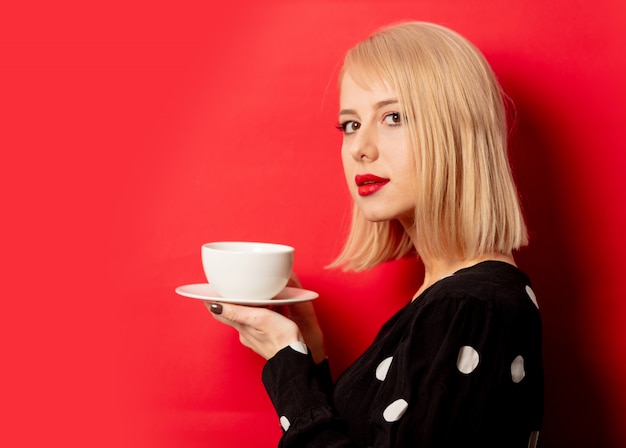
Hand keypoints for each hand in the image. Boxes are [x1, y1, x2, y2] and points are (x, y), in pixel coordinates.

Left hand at [207, 272, 325, 362]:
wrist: (294, 358)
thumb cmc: (280, 337)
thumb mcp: (258, 319)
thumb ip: (237, 312)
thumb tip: (214, 306)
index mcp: (241, 326)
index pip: (220, 313)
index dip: (213, 302)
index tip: (208, 293)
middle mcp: (244, 333)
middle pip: (231, 316)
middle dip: (228, 304)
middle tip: (227, 292)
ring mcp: (254, 338)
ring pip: (244, 320)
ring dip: (243, 310)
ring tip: (247, 299)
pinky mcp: (264, 340)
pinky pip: (255, 325)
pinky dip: (255, 316)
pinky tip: (264, 312)